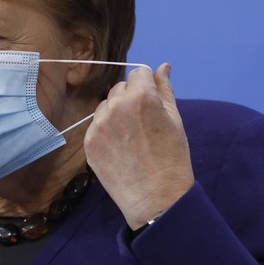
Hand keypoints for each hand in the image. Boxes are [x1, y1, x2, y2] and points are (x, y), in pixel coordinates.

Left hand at [84, 63, 193, 229]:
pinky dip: (106, 131)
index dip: (147, 85)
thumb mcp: (175, 119)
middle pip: (120, 87)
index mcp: (142, 96)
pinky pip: (96, 125)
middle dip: (131, 98)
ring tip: (131, 137)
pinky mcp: (89, 141)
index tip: (152, 102)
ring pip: (106, 105)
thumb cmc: (172, 157)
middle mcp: (116, 105)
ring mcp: (99, 124)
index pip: (139, 73)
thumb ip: (165, 89)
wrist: (156, 197)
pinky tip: (120, 147)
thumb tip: (162, 66)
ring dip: (116, 113)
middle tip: (143, 122)